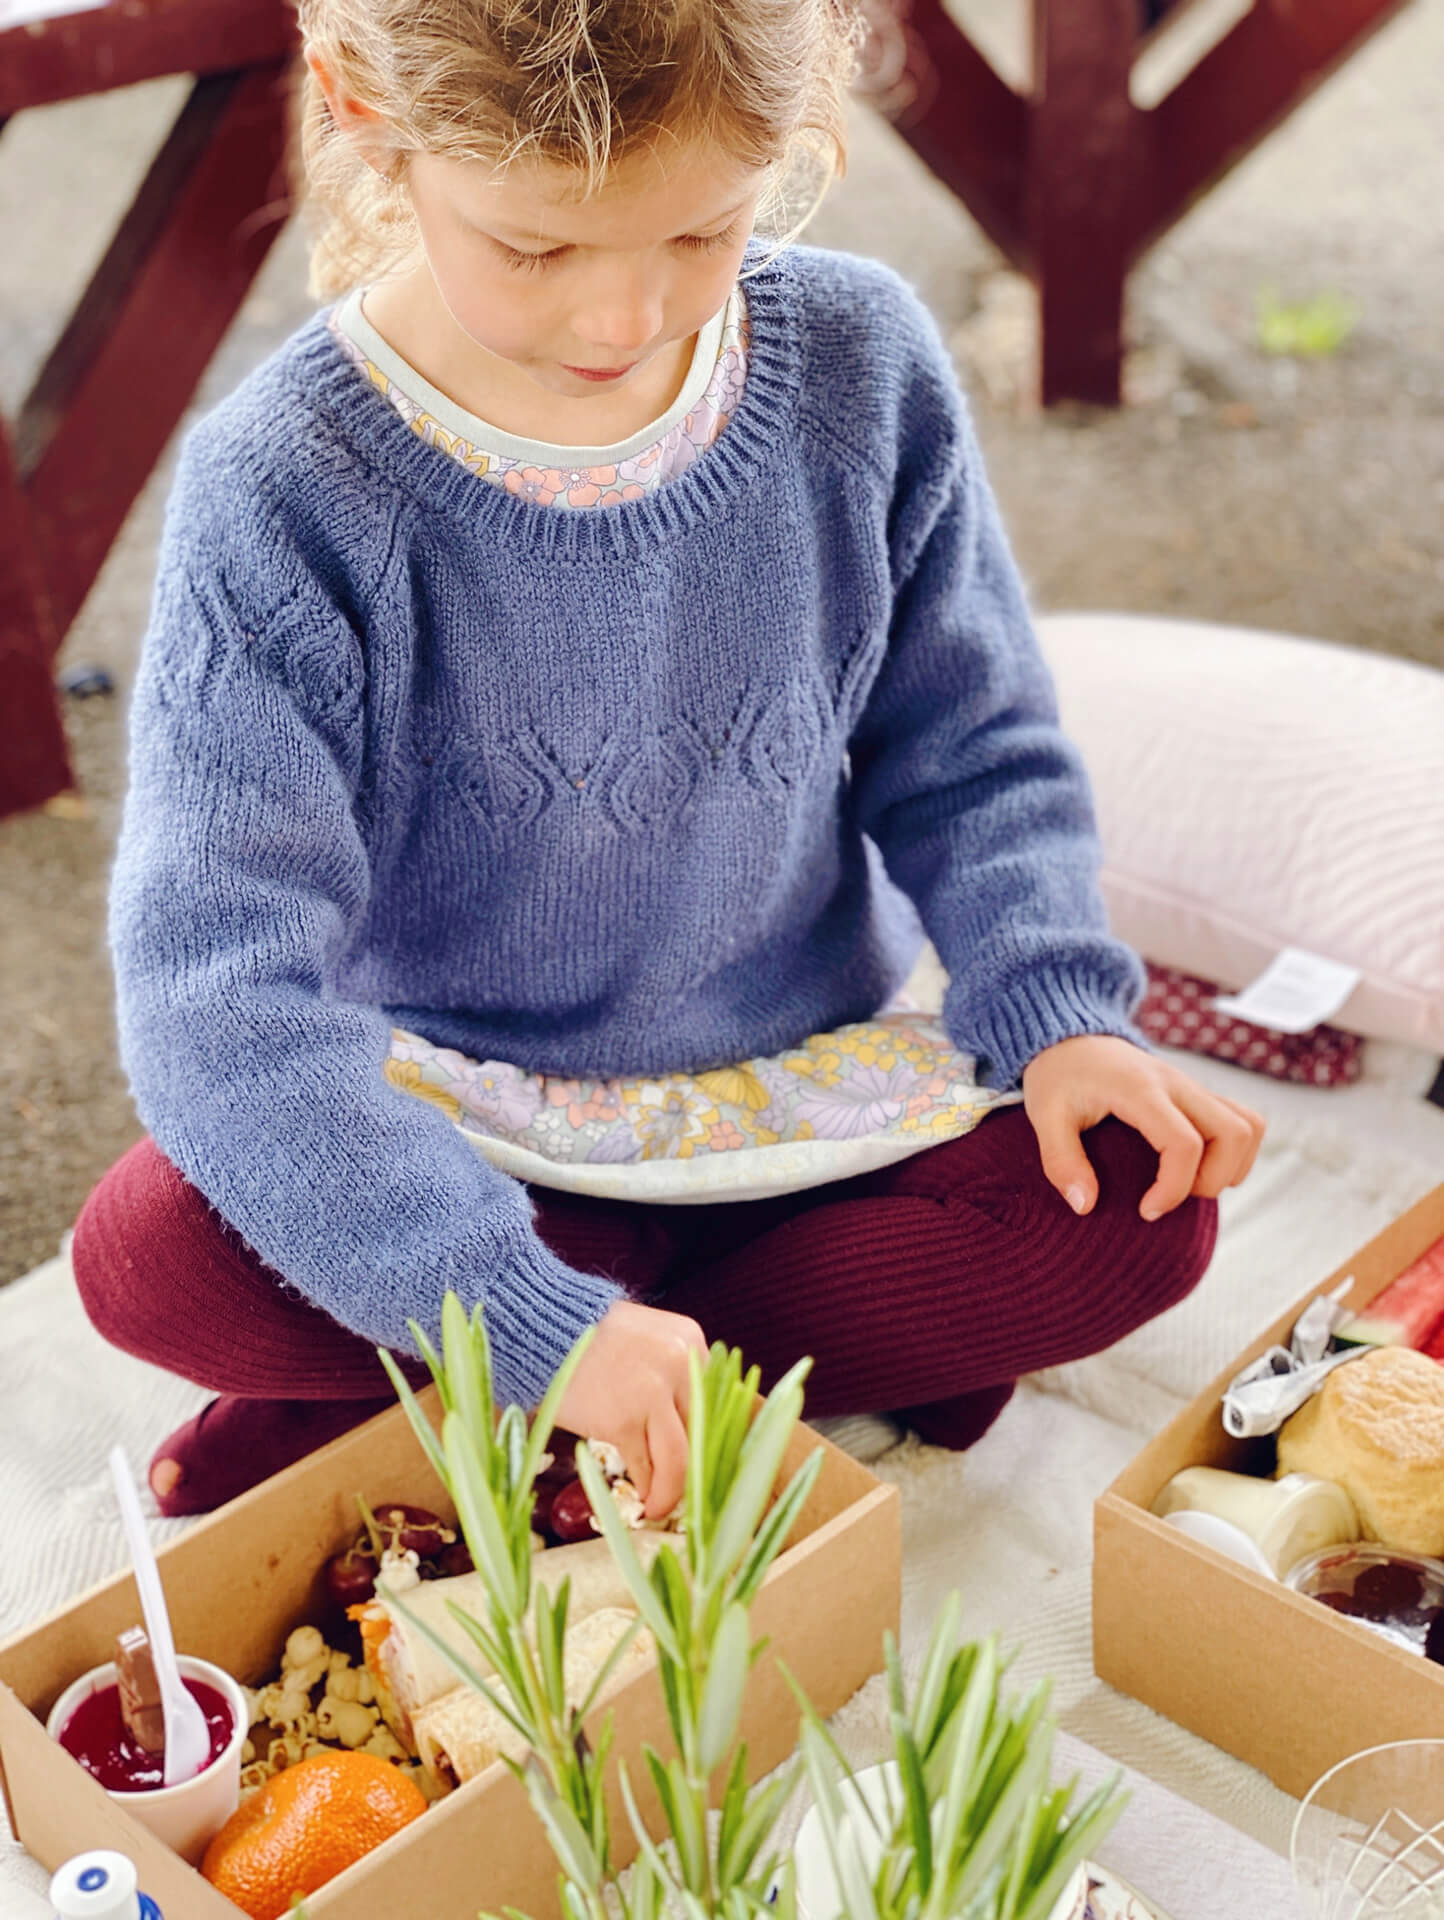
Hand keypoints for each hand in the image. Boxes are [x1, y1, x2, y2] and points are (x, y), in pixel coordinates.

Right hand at [555, 1300, 707, 1519]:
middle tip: (692, 1488)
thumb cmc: (593, 1338)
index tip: (721, 1460)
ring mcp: (652, 1393)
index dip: (726, 1436)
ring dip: (673, 1490)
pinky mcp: (622, 1420)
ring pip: (681, 1458)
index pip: (726, 1398)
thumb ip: (675, 1370)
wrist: (542, 1330)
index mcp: (691, 1343)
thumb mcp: (648, 1338)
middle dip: (700, 1468)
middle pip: (707, 1432)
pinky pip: (644, 1467)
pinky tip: (645, 1497)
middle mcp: (681, 1365)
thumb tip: (694, 1418)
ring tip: (662, 1503)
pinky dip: (648, 1488)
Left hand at [1021, 1034, 1264, 1219]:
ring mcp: (1192, 1086)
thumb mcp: (1044, 1117)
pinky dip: (1235, 1151)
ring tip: (1188, 1183)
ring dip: (1231, 1166)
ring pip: (1248, 1126)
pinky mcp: (1198, 1093)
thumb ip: (1061, 1161)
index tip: (1146, 1211)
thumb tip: (1084, 1206)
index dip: (1175, 1187)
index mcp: (1140, 1089)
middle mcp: (1176, 1084)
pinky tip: (1201, 1167)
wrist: (1069, 1038)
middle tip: (1170, 1196)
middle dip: (1212, 1180)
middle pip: (1234, 1133)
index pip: (1184, 1143)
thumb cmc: (1058, 1077)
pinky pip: (1243, 1120)